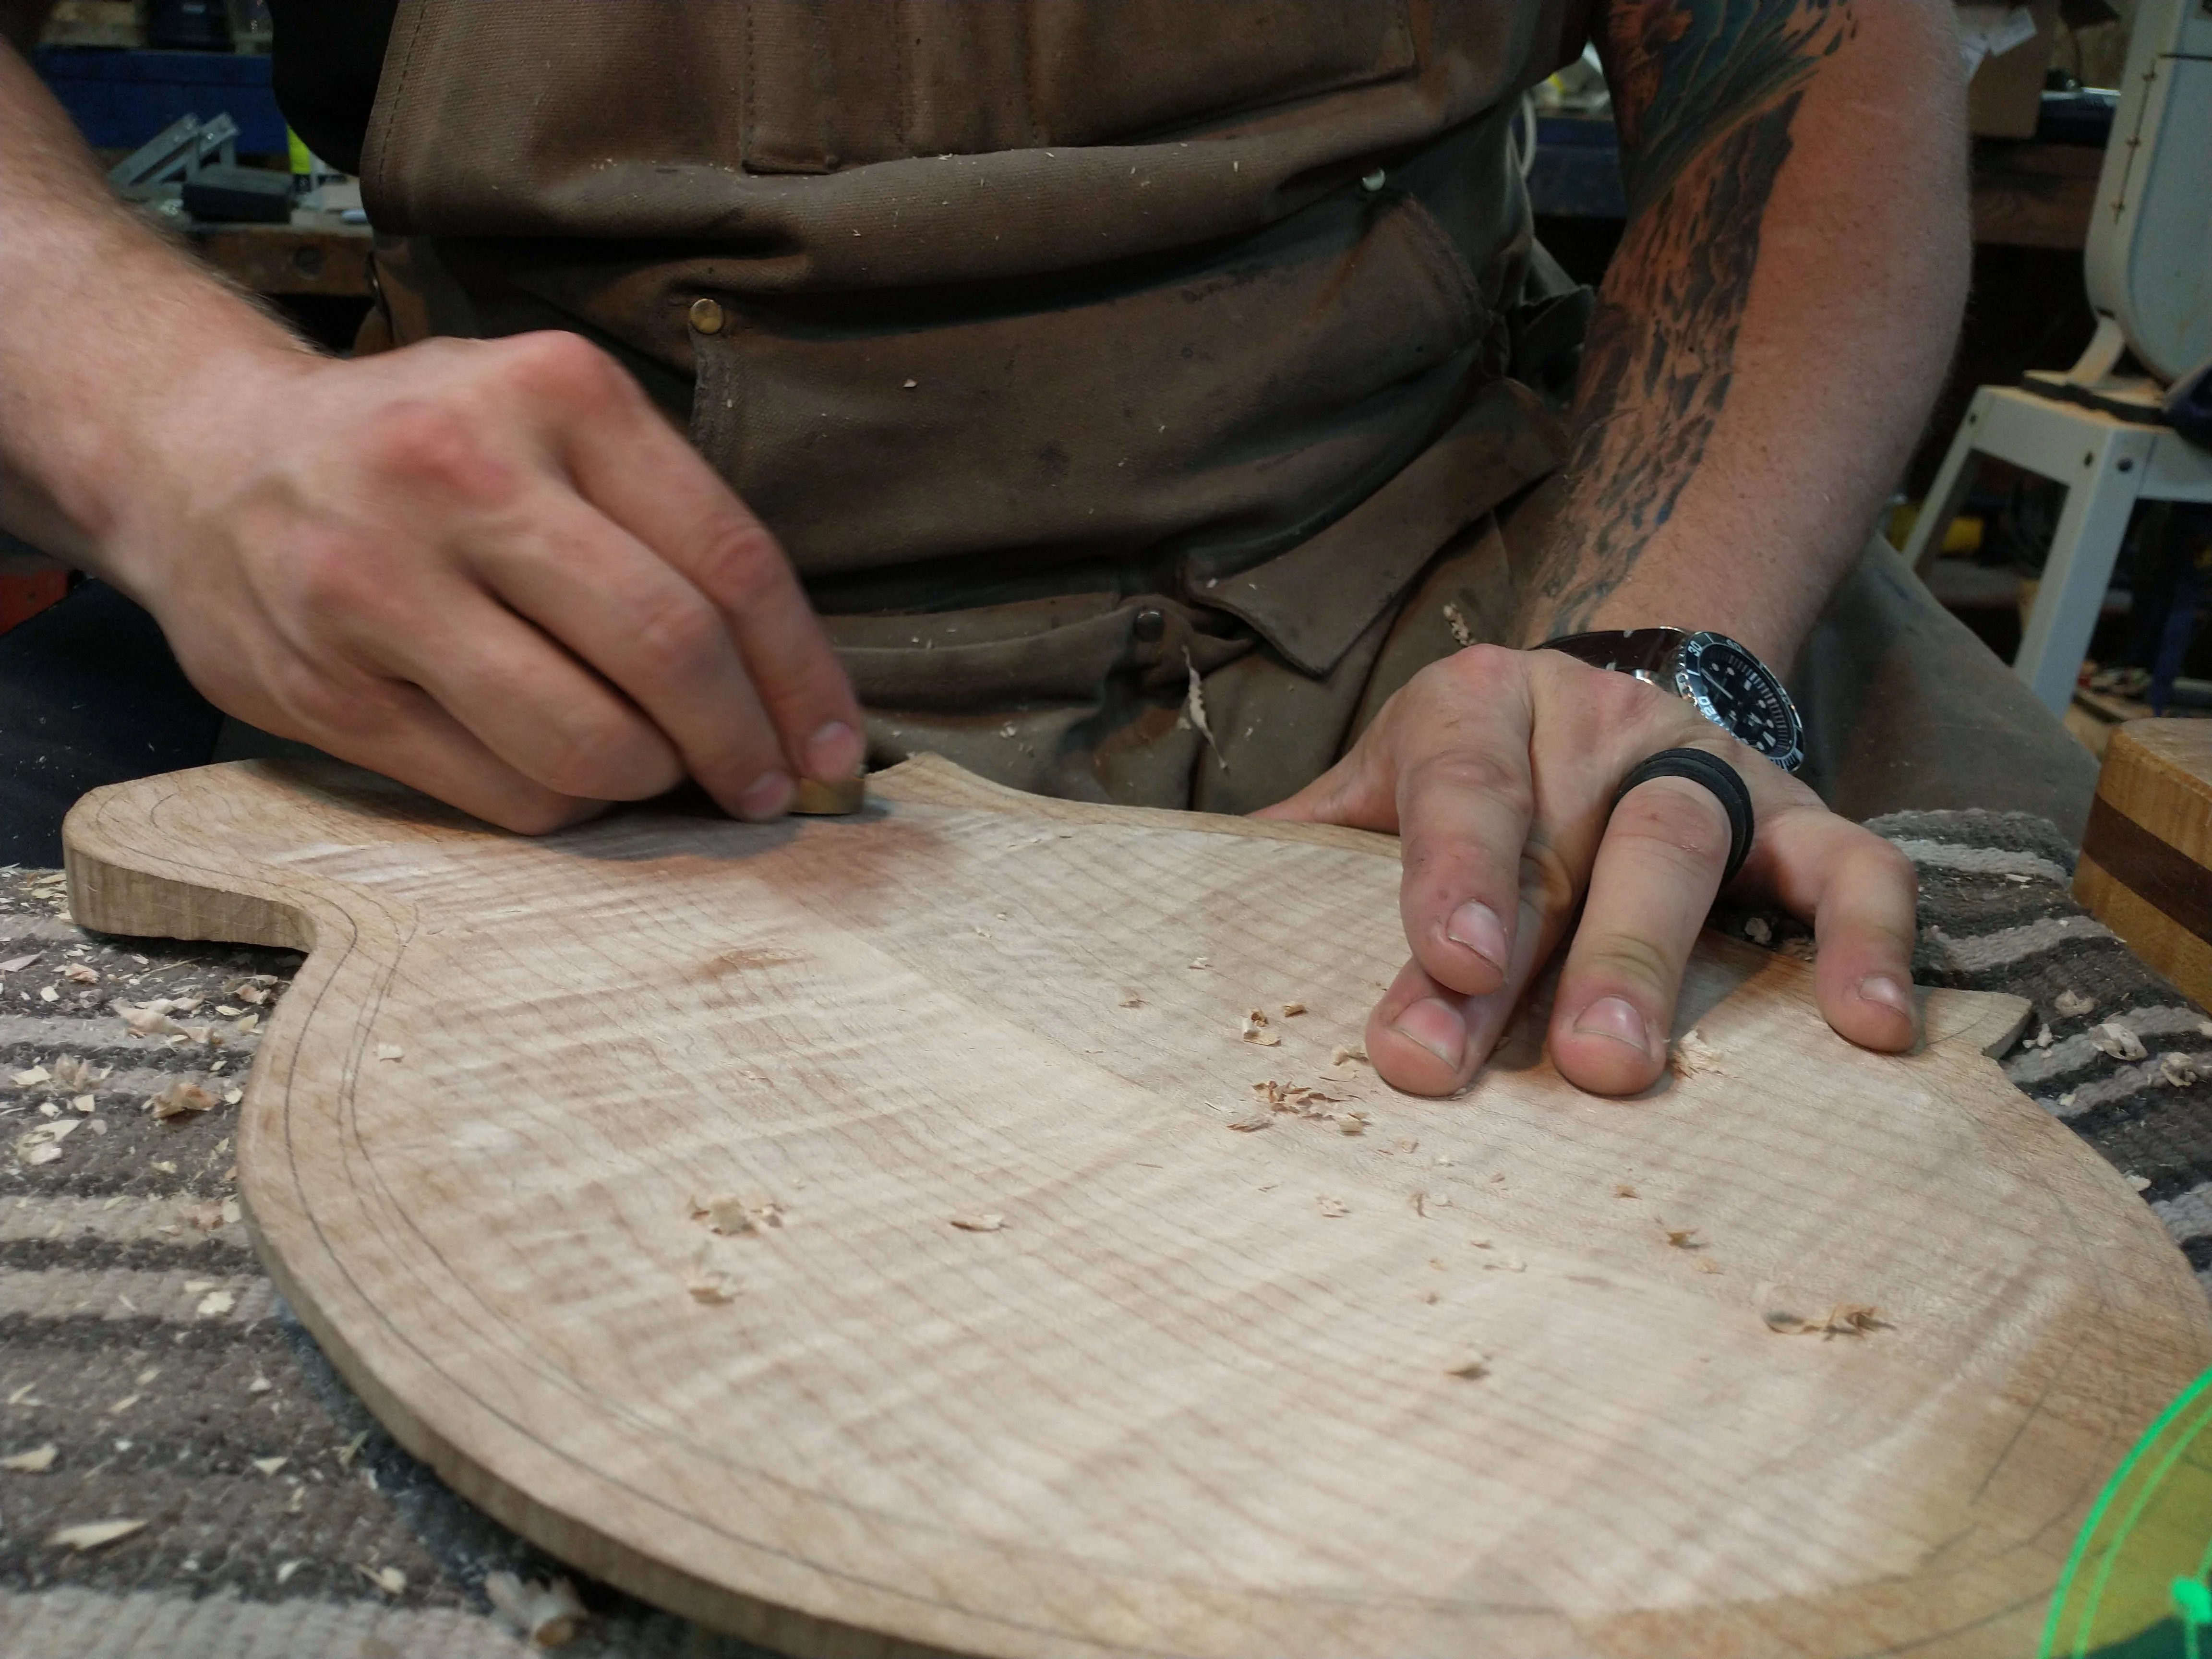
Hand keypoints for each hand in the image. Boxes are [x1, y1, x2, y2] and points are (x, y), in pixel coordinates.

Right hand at [101, 332, 862, 832]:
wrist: (202, 454)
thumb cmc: (422, 447)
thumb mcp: (553, 425)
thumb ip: (667, 528)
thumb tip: (793, 693)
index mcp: (555, 394)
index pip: (732, 563)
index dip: (804, 679)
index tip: (836, 752)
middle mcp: (460, 473)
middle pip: (668, 650)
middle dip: (742, 744)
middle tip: (765, 787)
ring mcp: (379, 583)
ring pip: (585, 740)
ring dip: (651, 781)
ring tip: (657, 770)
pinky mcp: (325, 683)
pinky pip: (501, 790)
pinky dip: (566, 804)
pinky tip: (567, 776)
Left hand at [1257, 646, 1917, 1096]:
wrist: (1584, 701)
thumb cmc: (1459, 778)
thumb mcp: (1373, 788)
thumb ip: (1300, 852)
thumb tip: (1168, 936)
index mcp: (1471, 710)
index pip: (1460, 787)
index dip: (1455, 874)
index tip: (1451, 963)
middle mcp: (1593, 722)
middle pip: (1571, 840)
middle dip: (1551, 954)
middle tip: (1543, 1061)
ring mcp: (1703, 765)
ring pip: (1691, 844)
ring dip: (1661, 956)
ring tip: (1633, 1069)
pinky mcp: (1798, 815)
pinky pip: (1853, 865)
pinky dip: (1869, 940)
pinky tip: (1872, 1034)